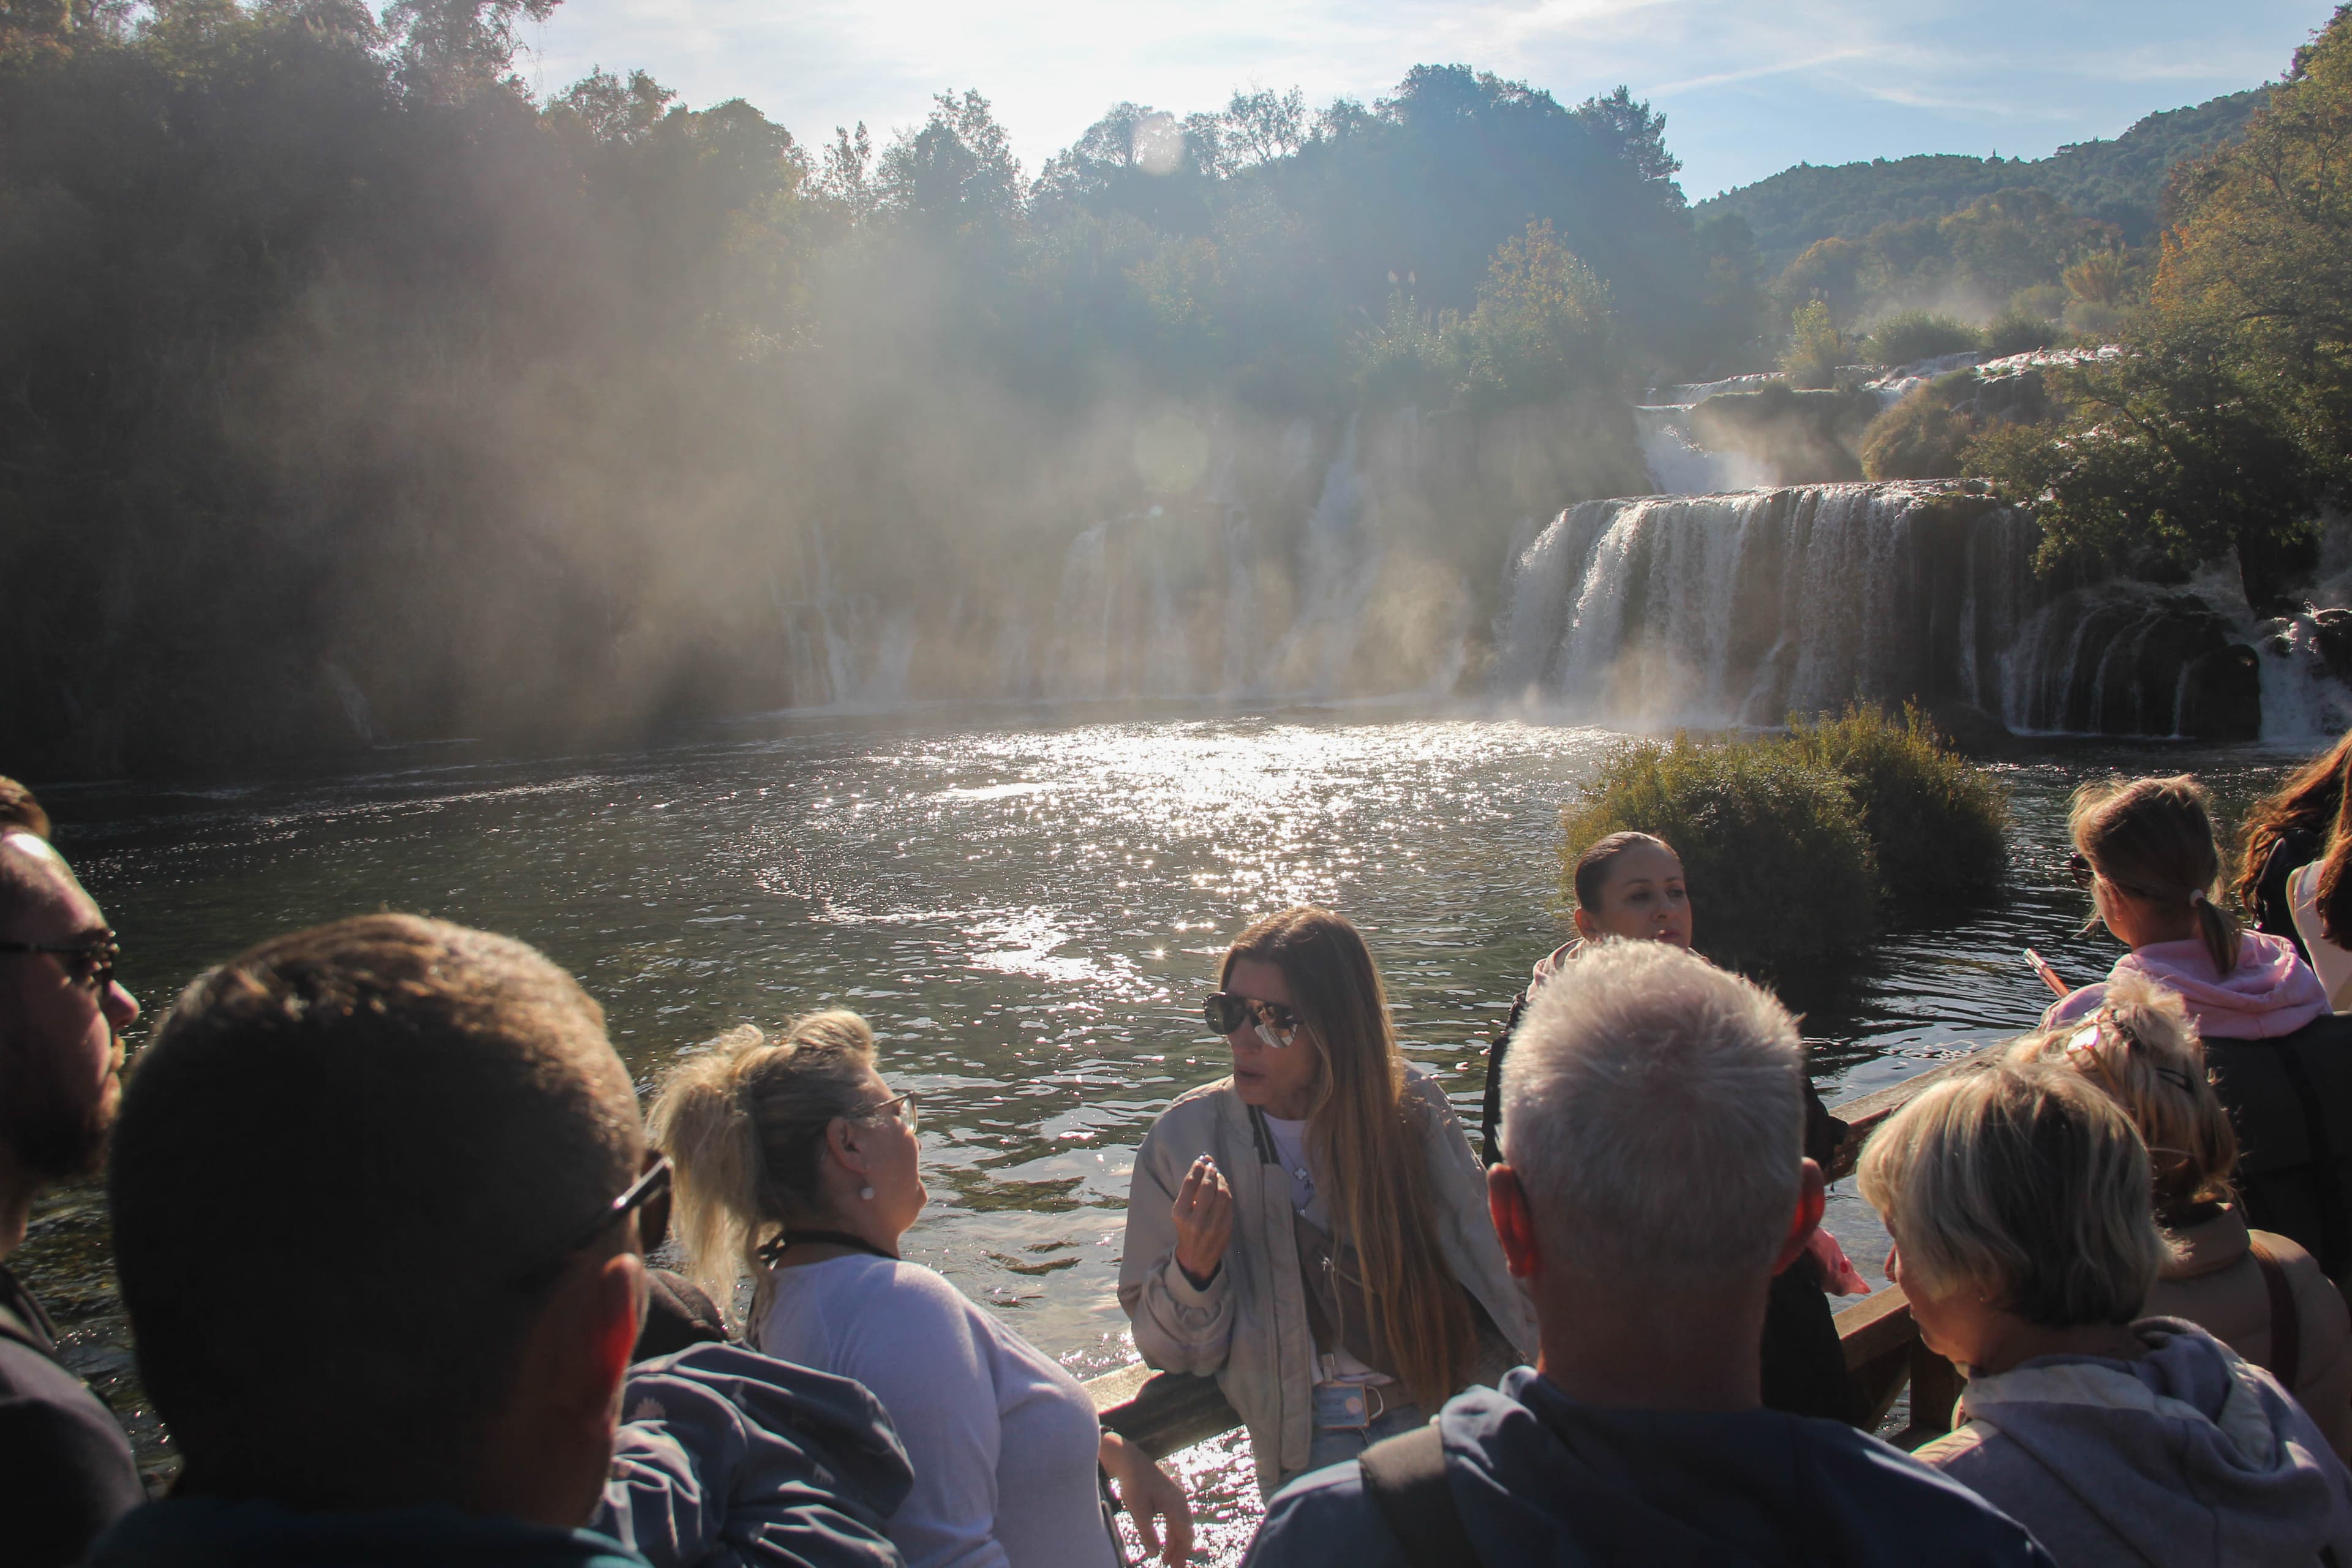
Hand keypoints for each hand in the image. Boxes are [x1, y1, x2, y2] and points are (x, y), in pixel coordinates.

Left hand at [1101, 1430, 1192, 1565]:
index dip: (1183, 1553)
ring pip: (1181, 1526)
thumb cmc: (1133, 1483)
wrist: (1129, 1459)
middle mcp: (1179, 1501)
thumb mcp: (1138, 1510)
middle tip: (1173, 1567)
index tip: (1176, 1567)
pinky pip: (1175, 1519)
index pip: (1186, 1535)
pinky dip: (1172, 1533)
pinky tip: (1165, 1542)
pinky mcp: (1168, 1497)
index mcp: (1176, 1505)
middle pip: (1186, 1531)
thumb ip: (1147, 1533)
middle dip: (1181, 1550)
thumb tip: (1154, 1554)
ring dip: (1176, 1543)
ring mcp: (1175, 1498)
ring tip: (1167, 1559)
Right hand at [1171, 1155, 1232, 1284]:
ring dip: (1221, 1180)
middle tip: (1211, 1165)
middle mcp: (1196, 1221)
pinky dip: (1226, 1192)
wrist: (1196, 1258)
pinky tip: (1223, 1187)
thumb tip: (1204, 1160)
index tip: (1201, 1160)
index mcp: (1180, 1215)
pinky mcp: (1225, 1229)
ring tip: (1217, 1175)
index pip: (1190, 1184)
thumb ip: (1191, 1189)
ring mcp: (1213, 1226)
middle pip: (1207, 1187)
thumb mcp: (1181, 1212)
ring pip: (1222, 1194)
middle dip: (1210, 1172)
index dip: (1197, 1168)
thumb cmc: (1186, 1229)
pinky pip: (1229, 1204)